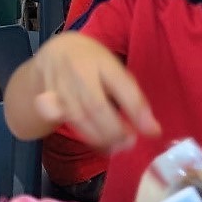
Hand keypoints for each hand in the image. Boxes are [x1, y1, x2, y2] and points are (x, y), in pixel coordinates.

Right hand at [23, 32, 159, 150]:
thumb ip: (131, 94)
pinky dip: (88, 138)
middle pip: (96, 106)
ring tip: (119, 147)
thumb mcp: (114, 68)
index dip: (136, 109)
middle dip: (116, 129)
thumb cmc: (93, 63)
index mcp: (101, 61)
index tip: (153, 131)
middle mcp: (78, 72)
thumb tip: (151, 128)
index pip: (121, 85)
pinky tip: (103, 147)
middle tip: (131, 142)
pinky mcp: (47, 102)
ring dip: (102, 138)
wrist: (55, 54)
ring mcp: (60, 88)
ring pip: (79, 118)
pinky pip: (68, 123)